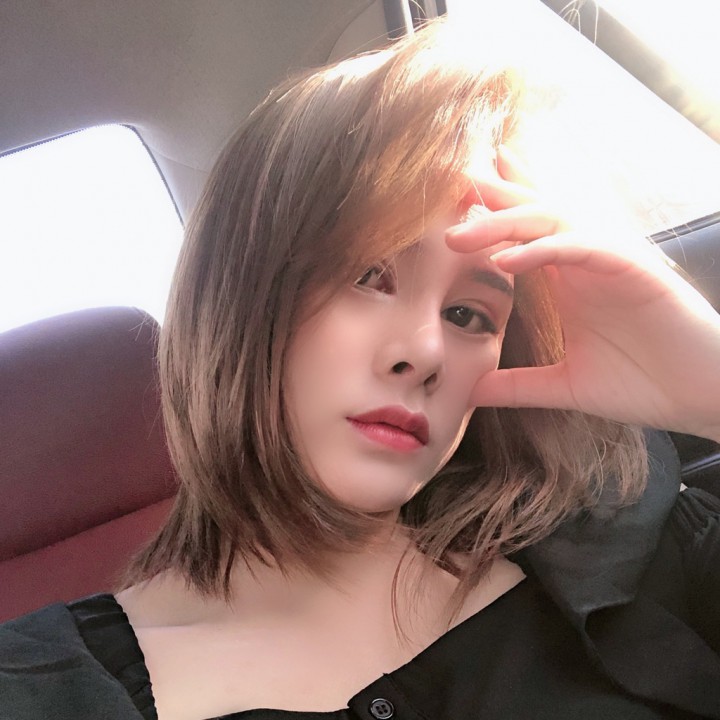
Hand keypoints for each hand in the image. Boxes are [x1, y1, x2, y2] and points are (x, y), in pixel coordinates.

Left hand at [446, 149, 719, 441]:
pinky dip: (543, 250)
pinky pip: (581, 248)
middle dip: (490, 199)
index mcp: (569, 279)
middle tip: (446, 187)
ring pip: (551, 221)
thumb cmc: (646, 385)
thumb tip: (473, 392)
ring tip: (459, 235)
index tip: (454, 202)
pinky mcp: (634, 269)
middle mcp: (586, 260)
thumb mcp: (566, 386)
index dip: (494, 210)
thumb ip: (519, 385)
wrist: (704, 399)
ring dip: (504, 223)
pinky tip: (507, 260)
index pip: (526, 232)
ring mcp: (610, 259)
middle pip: (532, 214)